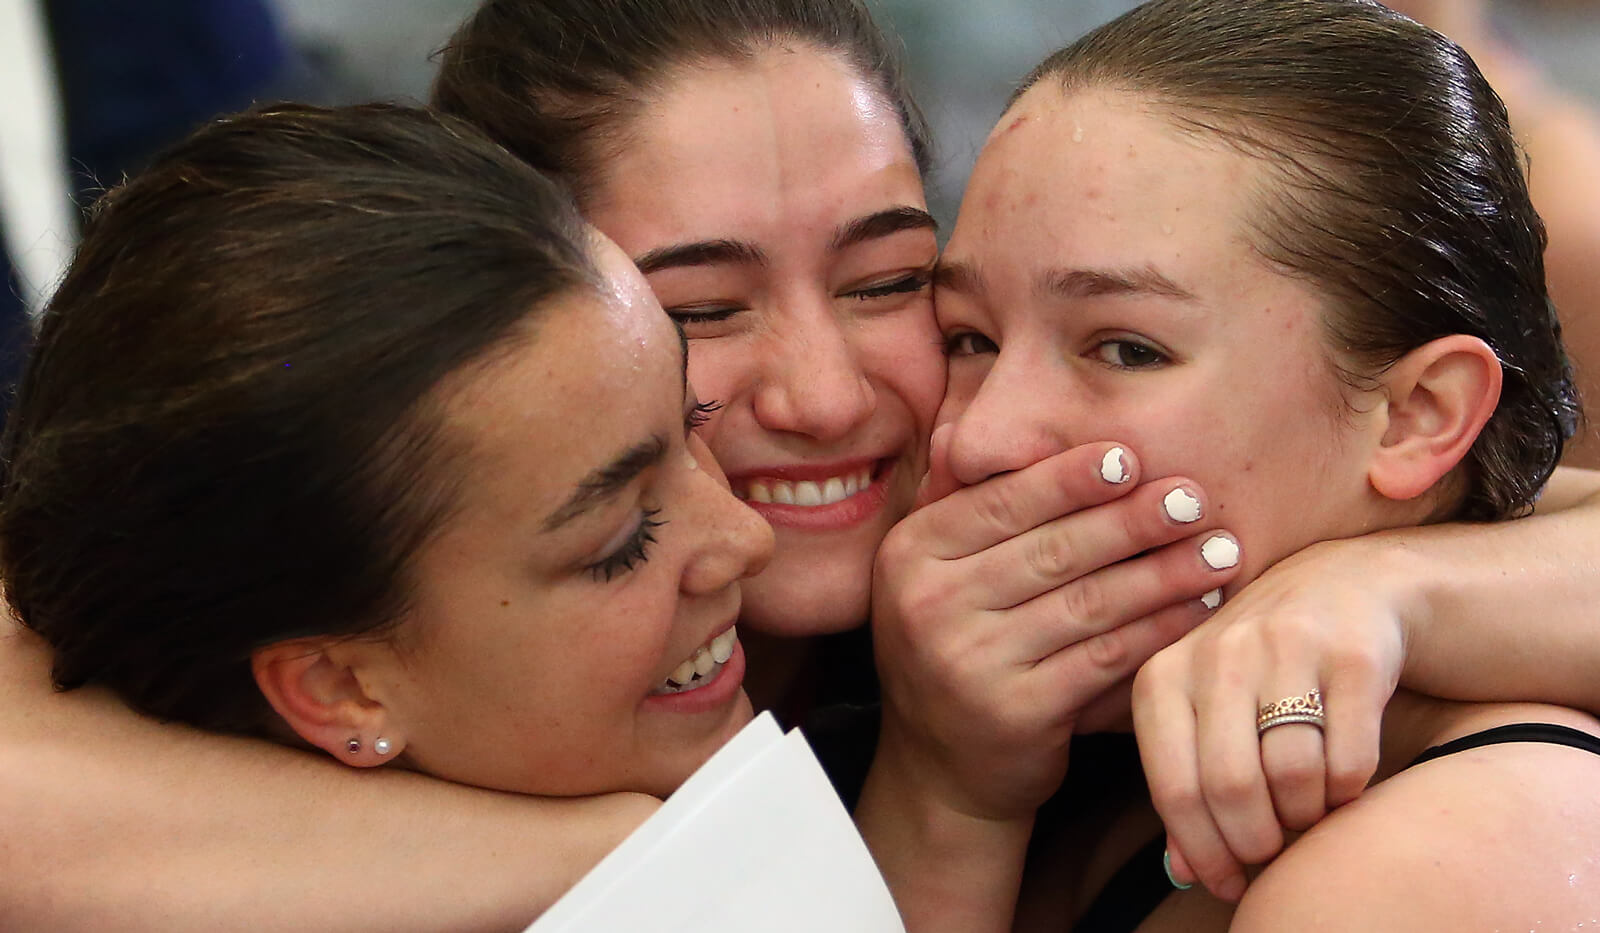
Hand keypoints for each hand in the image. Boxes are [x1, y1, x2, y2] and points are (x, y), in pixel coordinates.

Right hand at [872, 436, 1242, 821]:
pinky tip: (1200, 607)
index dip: (1069, 478)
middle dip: (1132, 520)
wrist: (942, 767)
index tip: (1131, 457)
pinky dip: (1159, 628)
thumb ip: (958, 504)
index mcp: (910, 554)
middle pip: (1050, 549)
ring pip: (1086, 602)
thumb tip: (968, 427)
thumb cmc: (956, 646)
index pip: (1000, 502)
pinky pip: (1104, 657)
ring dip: (1163, 572)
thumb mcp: (935, 572)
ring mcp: (968, 662)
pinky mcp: (1014, 712)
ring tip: (1219, 549)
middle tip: (1194, 497)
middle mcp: (928, 605)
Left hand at [1132, 536, 1404, 901]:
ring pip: (1293, 777)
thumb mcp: (1203, 712)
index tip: (1225, 881)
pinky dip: (1347, 793)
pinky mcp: (1353, 655)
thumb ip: (1187, 783)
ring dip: (1305, 818)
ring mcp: (1287, 649)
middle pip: (1231, 787)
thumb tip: (1183, 869)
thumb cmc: (1259, 667)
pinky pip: (1349, 759)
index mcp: (1164, 674)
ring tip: (1306, 812)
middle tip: (1270, 852)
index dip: (1202, 850)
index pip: (1173, 788)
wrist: (1345, 584)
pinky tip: (1341, 786)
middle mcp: (1220, 655)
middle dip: (1254, 841)